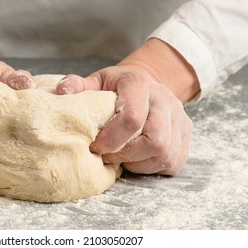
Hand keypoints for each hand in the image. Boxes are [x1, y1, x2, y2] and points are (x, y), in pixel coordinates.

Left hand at [56, 38, 199, 174]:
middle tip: (108, 156)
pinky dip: (152, 166)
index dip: (112, 138)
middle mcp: (165, 99)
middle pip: (155, 140)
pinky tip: (137, 158)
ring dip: (138, 163)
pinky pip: (173, 161)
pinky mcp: (185, 134)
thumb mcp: (98, 81)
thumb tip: (62, 91)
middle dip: (126, 154)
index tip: (96, 146)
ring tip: (121, 157)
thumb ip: (79, 85)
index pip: (133, 117)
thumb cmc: (118, 87)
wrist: (147, 84)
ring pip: (165, 154)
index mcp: (140, 84)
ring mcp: (179, 118)